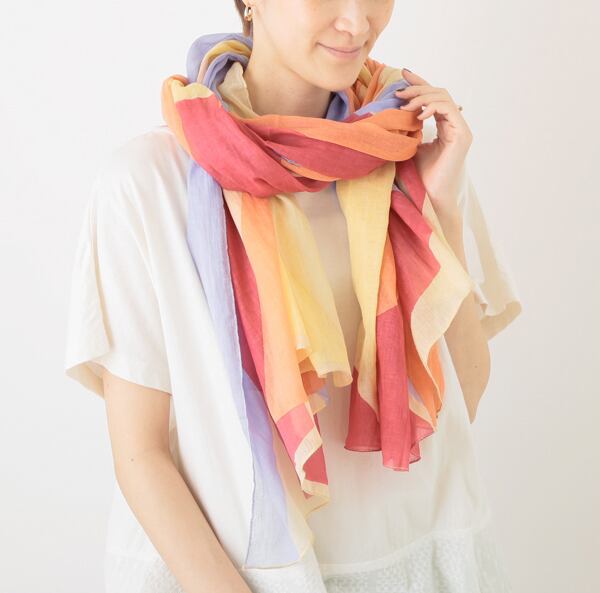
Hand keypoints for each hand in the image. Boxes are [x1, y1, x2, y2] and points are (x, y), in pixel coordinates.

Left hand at [395, 68, 472, 221]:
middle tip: (398, 92)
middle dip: (417, 89)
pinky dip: (432, 108)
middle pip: (439, 93)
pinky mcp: (462, 135)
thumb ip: (408, 128)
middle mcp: (455, 124)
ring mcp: (461, 129)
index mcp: (444, 125)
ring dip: (422, 97)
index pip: (433, 97)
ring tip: (404, 105)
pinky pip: (449, 110)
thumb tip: (392, 112)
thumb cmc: (420, 176)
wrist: (429, 195)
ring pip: (444, 98)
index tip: (402, 74)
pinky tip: (418, 115)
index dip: (419, 83)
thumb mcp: (409, 146)